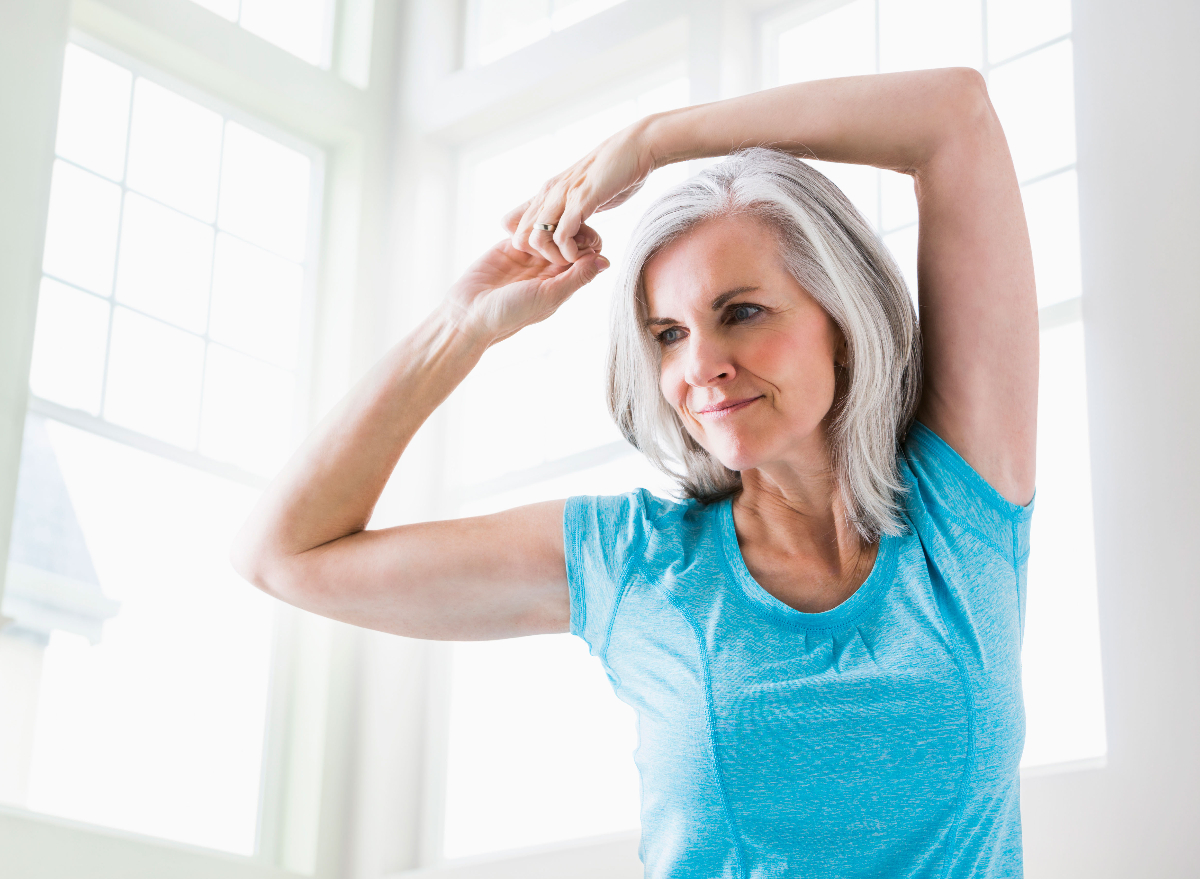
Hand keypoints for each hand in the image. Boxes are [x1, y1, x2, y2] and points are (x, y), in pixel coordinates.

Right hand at [445, 229, 608, 347]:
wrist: (469, 314)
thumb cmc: (511, 314)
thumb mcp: (548, 296)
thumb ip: (576, 278)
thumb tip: (605, 260)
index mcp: (563, 281)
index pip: (585, 253)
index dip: (587, 241)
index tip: (582, 238)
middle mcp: (549, 267)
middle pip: (570, 238)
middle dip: (569, 229)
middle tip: (562, 227)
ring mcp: (530, 256)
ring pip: (548, 230)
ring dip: (548, 224)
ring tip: (542, 225)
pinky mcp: (509, 246)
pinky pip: (525, 228)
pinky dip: (528, 222)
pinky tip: (528, 221)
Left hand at [503, 118, 656, 265]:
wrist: (635, 148)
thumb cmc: (613, 173)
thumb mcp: (582, 193)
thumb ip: (569, 209)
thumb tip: (566, 228)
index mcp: (545, 193)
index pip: (510, 224)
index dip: (528, 244)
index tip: (554, 250)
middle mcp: (548, 194)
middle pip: (519, 238)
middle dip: (541, 257)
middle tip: (567, 258)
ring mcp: (563, 196)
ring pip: (537, 239)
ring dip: (558, 257)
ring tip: (579, 257)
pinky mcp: (581, 199)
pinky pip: (562, 235)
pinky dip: (572, 252)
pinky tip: (588, 251)